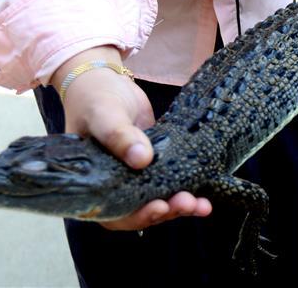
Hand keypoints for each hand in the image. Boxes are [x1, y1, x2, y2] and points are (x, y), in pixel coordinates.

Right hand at [51, 47, 211, 229]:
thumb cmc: (93, 99)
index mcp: (94, 183)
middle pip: (140, 212)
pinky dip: (185, 190)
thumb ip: (118, 135)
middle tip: (188, 202)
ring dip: (179, 205)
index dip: (137, 216)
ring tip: (202, 205)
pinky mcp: (154, 165)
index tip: (159, 206)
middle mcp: (115, 185)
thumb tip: (142, 159)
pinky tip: (204, 197)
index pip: (114, 214)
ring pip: (157, 200)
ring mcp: (136, 176)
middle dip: (166, 211)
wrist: (106, 81)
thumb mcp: (104, 114)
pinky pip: (169, 183)